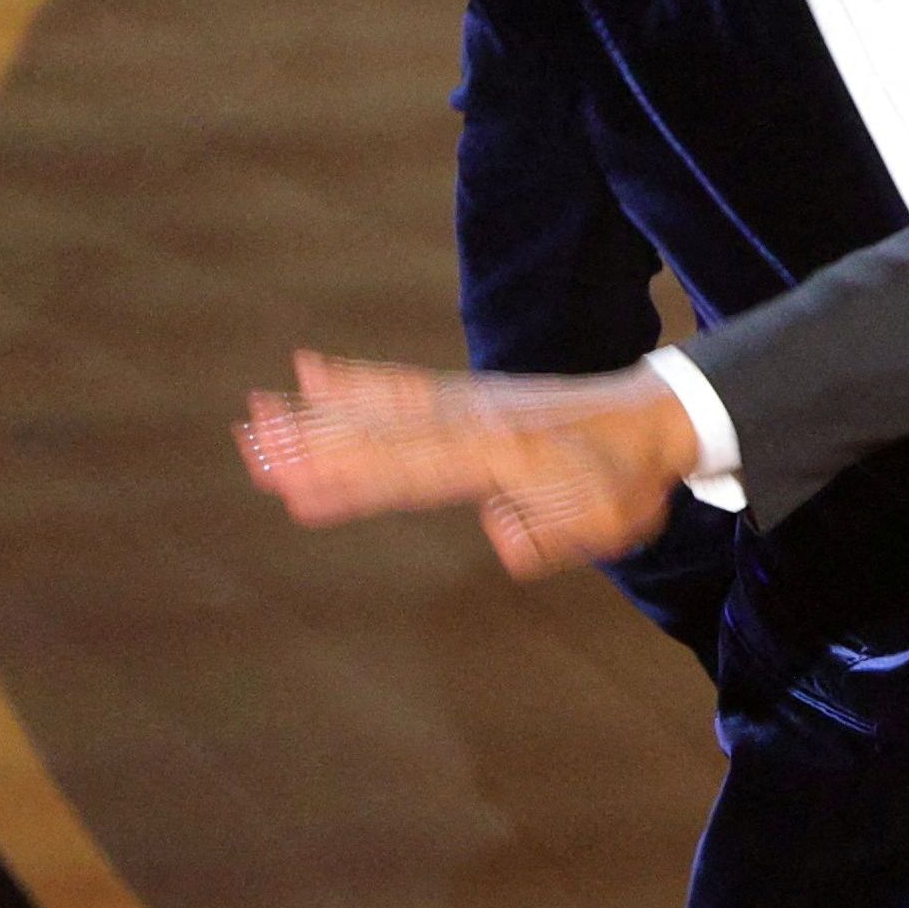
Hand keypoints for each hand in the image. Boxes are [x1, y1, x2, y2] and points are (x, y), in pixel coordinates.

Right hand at [240, 350, 697, 577]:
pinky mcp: (470, 396)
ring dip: (319, 414)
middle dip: (316, 447)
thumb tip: (500, 536)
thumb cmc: (629, 480)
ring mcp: (470, 402)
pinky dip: (356, 380)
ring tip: (258, 414)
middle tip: (252, 452)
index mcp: (504, 456)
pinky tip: (311, 371)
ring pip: (382, 407)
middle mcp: (476, 421)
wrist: (655, 417)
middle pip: (383, 436)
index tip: (298, 490)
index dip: (354, 482)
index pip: (414, 473)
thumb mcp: (603, 525)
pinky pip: (405, 386)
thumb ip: (548, 536)